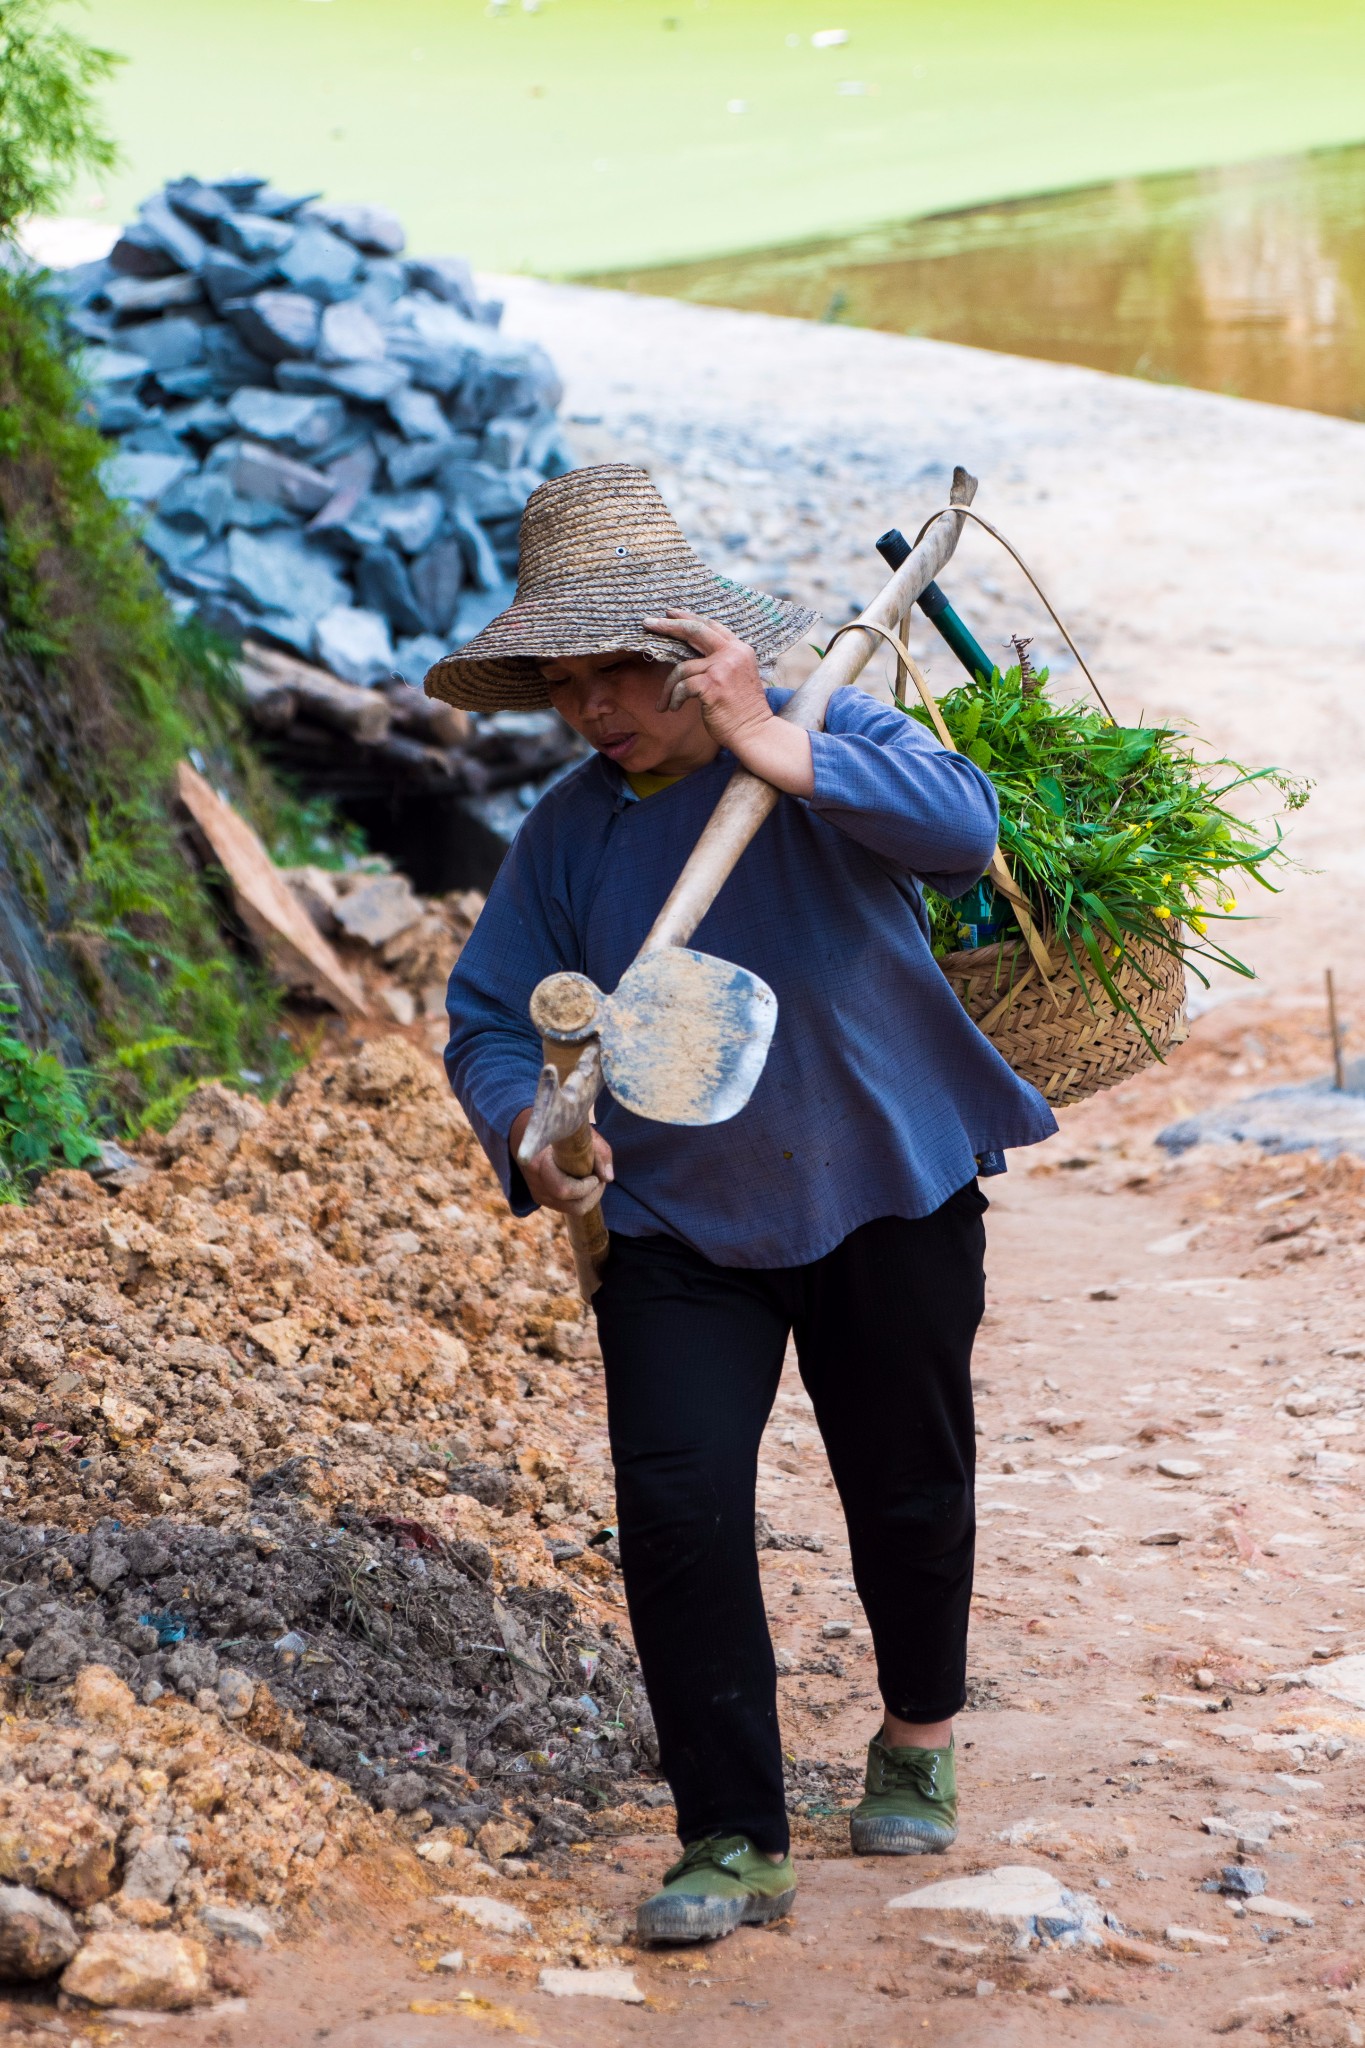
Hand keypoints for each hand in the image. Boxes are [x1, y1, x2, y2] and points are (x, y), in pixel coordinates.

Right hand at [510, 1108, 613, 1215]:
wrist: (526, 1132)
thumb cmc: (560, 1130)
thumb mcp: (582, 1134)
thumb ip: (599, 1153)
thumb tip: (608, 1178)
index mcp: (539, 1163)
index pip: (564, 1189)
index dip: (584, 1187)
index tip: (594, 1175)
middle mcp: (535, 1182)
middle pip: (571, 1205)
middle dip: (591, 1196)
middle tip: (599, 1180)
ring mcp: (536, 1192)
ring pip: (570, 1209)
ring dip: (587, 1198)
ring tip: (593, 1181)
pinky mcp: (539, 1197)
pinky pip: (565, 1207)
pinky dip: (579, 1199)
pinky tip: (583, 1184)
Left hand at [642, 611, 813, 796]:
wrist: (755, 732)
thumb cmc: (742, 711)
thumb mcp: (735, 677)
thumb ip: (719, 662)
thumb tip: (688, 656)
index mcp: (740, 649)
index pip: (710, 626)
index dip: (688, 617)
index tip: (669, 614)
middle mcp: (732, 653)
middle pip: (694, 631)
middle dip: (668, 626)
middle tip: (648, 623)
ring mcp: (722, 668)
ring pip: (682, 668)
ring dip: (668, 687)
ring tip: (665, 703)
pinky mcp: (712, 685)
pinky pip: (681, 686)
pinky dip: (673, 698)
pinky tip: (673, 709)